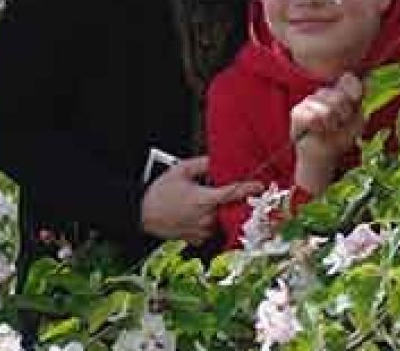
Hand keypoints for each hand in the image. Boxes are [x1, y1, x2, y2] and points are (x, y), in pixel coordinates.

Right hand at [140, 156, 262, 244]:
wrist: (139, 214)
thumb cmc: (158, 193)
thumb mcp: (180, 170)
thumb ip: (203, 163)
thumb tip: (218, 160)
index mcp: (204, 200)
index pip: (234, 194)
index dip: (249, 188)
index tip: (260, 185)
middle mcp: (206, 218)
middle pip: (232, 209)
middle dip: (237, 202)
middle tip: (235, 194)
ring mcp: (202, 231)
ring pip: (224, 221)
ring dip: (225, 213)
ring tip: (214, 204)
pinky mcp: (197, 239)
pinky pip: (213, 231)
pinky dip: (214, 224)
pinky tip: (206, 215)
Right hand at [290, 73, 366, 165]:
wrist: (324, 155)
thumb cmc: (341, 137)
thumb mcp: (358, 121)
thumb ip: (361, 103)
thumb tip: (368, 80)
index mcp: (341, 91)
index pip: (348, 79)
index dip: (354, 89)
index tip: (356, 99)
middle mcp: (325, 92)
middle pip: (339, 97)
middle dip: (344, 115)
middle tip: (339, 124)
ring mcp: (309, 101)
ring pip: (326, 110)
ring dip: (331, 125)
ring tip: (328, 129)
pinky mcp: (297, 112)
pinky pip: (312, 118)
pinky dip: (319, 128)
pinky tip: (317, 130)